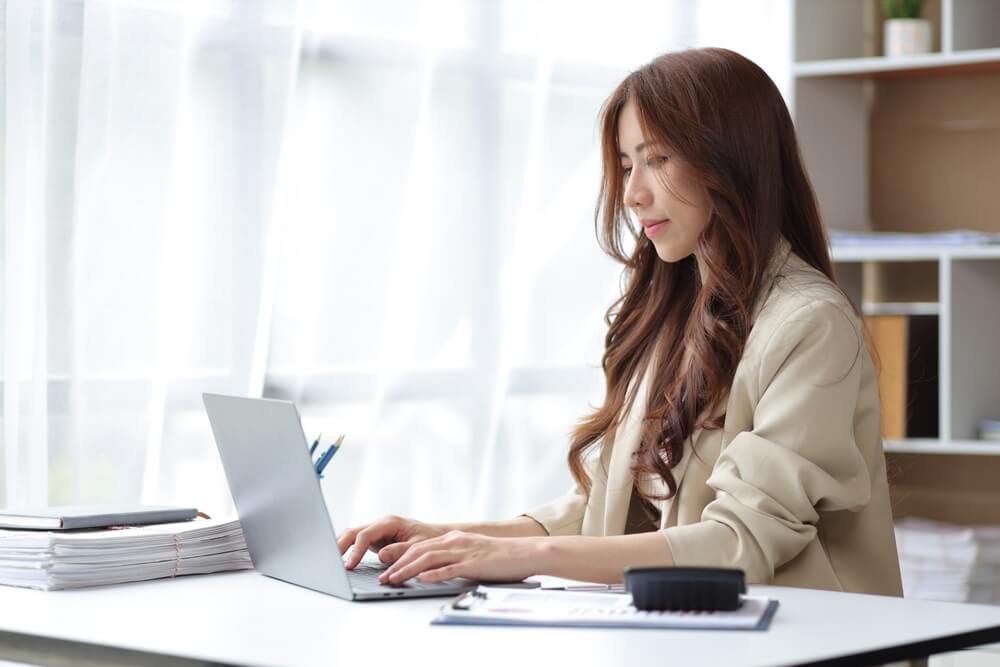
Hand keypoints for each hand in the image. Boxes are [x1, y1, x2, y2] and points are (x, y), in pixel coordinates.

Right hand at [337, 515, 446, 569]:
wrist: (437, 538)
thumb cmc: (430, 541)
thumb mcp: (419, 546)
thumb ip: (401, 551)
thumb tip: (382, 556)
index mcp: (390, 523)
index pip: (365, 535)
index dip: (355, 550)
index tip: (349, 565)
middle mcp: (380, 525)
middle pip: (353, 532)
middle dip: (339, 545)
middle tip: (329, 561)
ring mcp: (376, 531)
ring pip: (352, 535)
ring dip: (340, 546)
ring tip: (329, 562)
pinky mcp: (375, 539)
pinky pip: (356, 542)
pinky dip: (347, 550)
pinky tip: (340, 561)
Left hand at [378, 530, 543, 584]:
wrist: (524, 552)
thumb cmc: (499, 556)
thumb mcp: (471, 551)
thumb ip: (453, 557)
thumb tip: (432, 569)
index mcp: (453, 538)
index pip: (420, 545)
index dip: (400, 555)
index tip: (385, 566)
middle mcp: (455, 541)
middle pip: (419, 550)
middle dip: (397, 563)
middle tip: (383, 576)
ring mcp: (464, 551)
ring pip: (429, 559)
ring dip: (408, 570)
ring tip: (394, 579)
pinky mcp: (474, 563)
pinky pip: (450, 569)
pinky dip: (434, 574)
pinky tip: (422, 579)